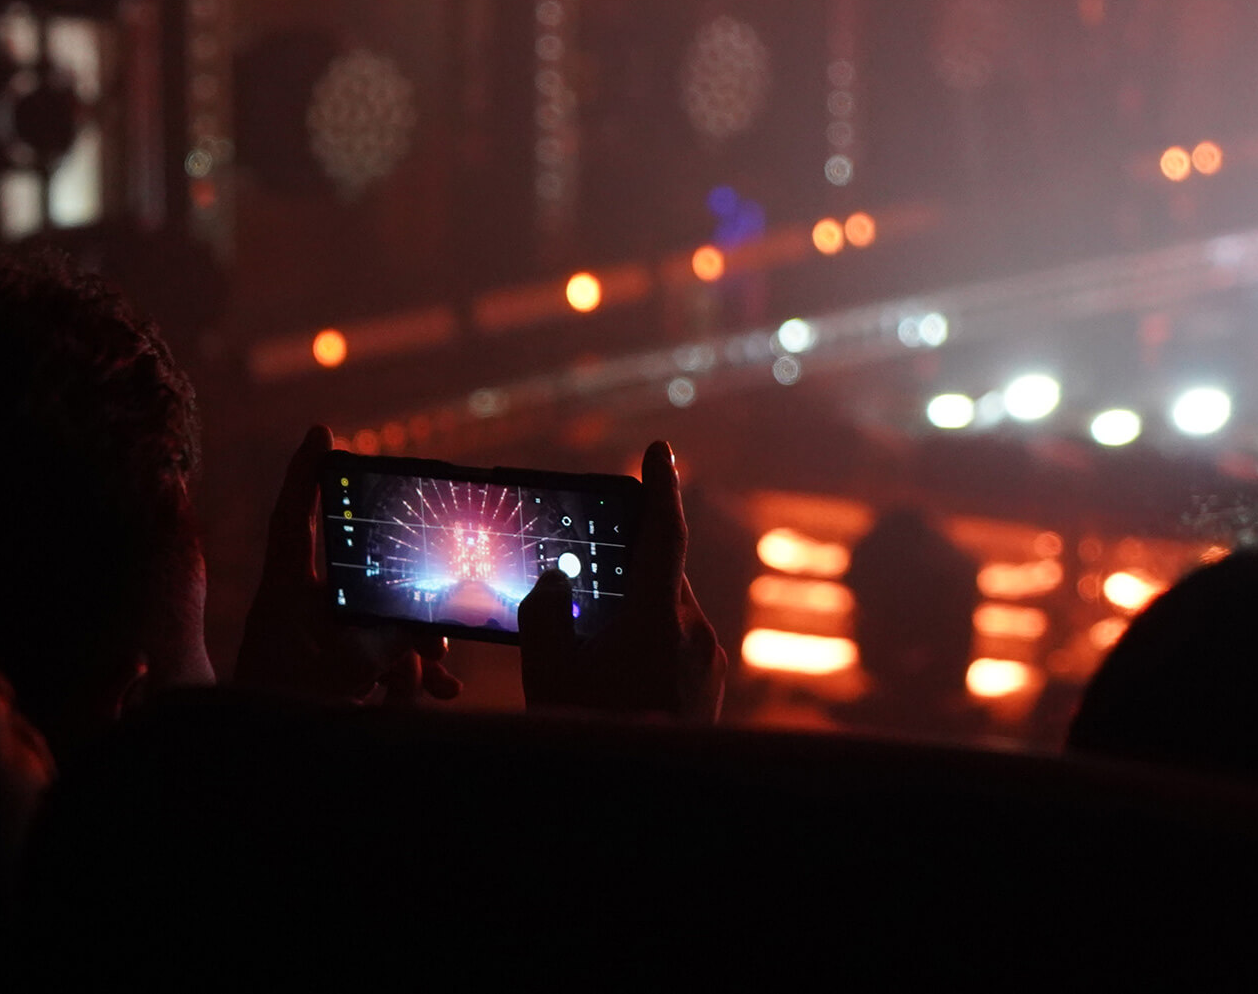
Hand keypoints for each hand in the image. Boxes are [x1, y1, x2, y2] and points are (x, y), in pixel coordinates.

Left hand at [234, 425, 462, 704]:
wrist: (256, 772)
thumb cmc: (281, 713)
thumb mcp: (340, 675)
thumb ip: (382, 644)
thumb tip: (418, 633)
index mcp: (283, 595)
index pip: (290, 519)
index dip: (304, 474)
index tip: (322, 433)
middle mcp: (298, 610)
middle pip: (360, 576)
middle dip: (404, 599)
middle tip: (436, 613)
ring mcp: (315, 641)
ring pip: (378, 621)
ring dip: (414, 648)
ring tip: (441, 676)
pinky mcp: (329, 673)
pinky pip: (377, 658)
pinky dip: (407, 673)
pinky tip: (439, 693)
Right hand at [518, 441, 724, 719]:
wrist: (642, 806)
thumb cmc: (590, 730)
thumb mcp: (547, 668)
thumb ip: (546, 609)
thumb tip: (559, 582)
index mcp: (658, 616)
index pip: (664, 532)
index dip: (660, 486)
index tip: (660, 451)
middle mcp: (694, 632)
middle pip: (657, 577)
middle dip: (621, 577)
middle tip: (583, 592)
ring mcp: (709, 663)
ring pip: (665, 614)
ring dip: (629, 619)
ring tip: (590, 658)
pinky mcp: (711, 690)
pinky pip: (676, 647)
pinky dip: (645, 647)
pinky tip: (613, 681)